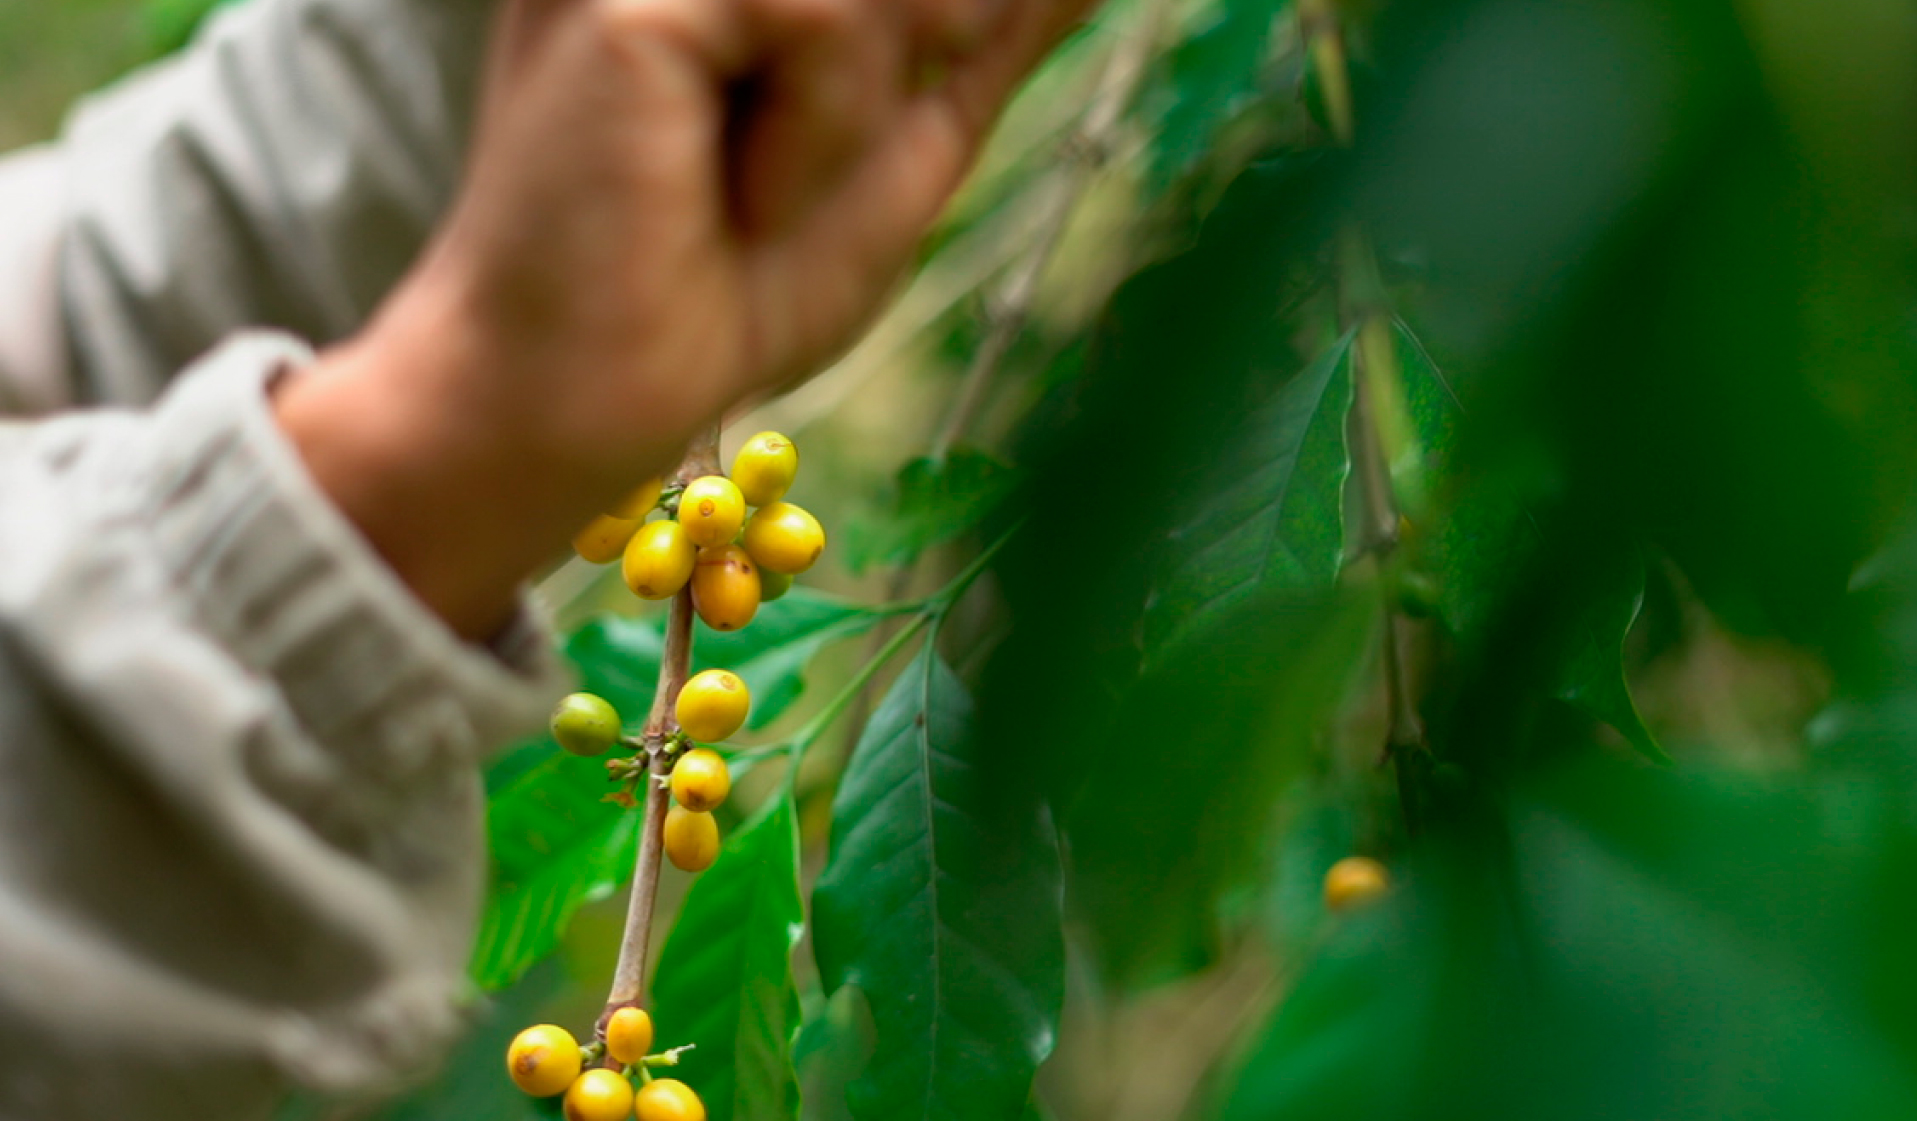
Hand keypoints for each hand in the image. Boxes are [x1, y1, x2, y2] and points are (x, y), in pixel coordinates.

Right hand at [278, 0, 1097, 635]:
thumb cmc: (724, 288)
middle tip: (780, 184)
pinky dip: (814, 137)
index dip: (947, 34)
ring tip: (749, 196)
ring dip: (857, 121)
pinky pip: (828, 21)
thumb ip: (986, 42)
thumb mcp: (897, 148)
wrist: (586, 396)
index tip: (893, 112)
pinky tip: (725, 196)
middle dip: (901, 77)